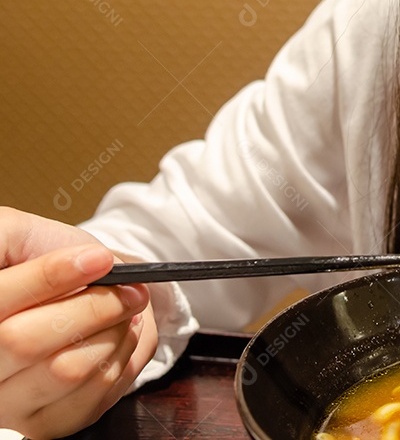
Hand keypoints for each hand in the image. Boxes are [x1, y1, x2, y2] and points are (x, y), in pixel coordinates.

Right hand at [0, 207, 158, 437]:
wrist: (68, 291)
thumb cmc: (40, 262)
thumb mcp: (19, 236)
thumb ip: (21, 240)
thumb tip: (74, 260)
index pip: (0, 301)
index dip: (50, 277)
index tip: (98, 259)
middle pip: (27, 341)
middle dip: (94, 306)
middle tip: (129, 289)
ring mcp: (9, 403)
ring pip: (67, 370)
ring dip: (114, 332)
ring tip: (124, 311)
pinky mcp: (47, 423)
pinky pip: (96, 394)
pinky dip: (124, 358)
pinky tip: (121, 337)